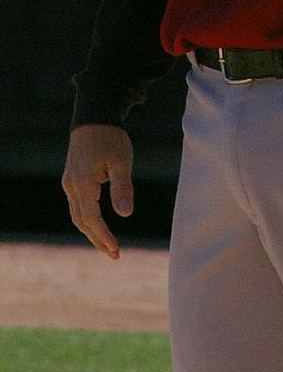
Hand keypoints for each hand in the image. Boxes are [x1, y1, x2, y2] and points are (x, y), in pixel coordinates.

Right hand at [62, 124, 133, 258]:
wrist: (93, 117)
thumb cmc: (110, 137)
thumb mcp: (122, 161)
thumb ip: (122, 188)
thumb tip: (125, 215)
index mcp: (82, 183)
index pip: (91, 219)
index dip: (103, 236)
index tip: (116, 250)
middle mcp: (71, 186)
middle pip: (81, 221)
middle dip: (97, 239)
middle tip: (114, 254)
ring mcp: (69, 182)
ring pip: (78, 215)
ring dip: (92, 231)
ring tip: (108, 245)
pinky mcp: (72, 178)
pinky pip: (78, 205)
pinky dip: (88, 219)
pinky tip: (99, 224)